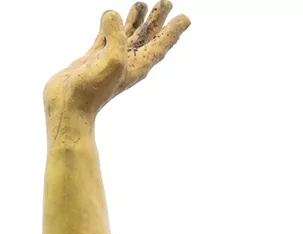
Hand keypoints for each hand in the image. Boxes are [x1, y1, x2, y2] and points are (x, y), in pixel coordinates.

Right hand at [45, 3, 189, 124]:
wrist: (68, 105)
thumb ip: (116, 37)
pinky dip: (111, 25)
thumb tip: (113, 14)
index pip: (160, 44)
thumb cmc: (92, 90)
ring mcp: (111, 59)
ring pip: (128, 34)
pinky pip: (106, 36)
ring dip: (137, 20)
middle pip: (148, 36)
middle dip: (159, 19)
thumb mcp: (110, 61)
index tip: (185, 18)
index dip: (174, 30)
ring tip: (142, 4)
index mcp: (139, 64)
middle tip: (167, 2)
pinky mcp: (94, 58)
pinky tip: (112, 17)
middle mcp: (128, 62)